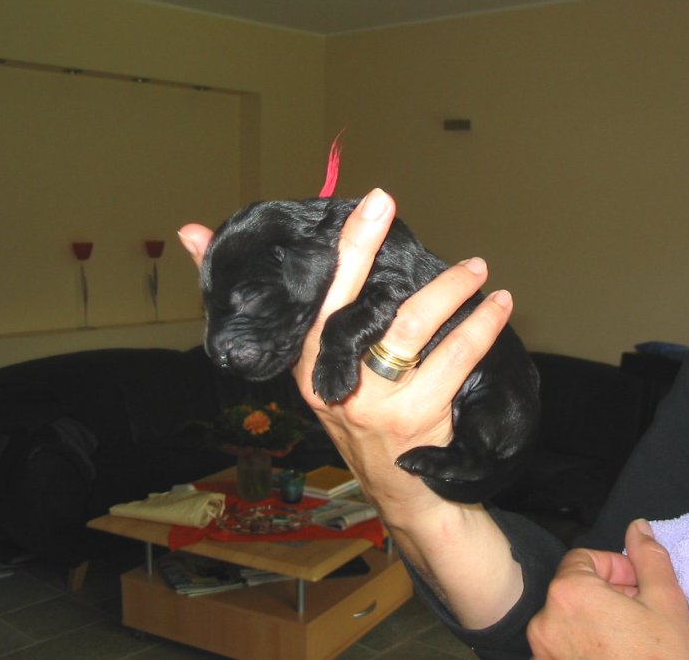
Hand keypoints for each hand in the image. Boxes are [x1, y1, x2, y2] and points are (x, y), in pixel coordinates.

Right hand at [181, 190, 526, 627]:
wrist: (399, 488)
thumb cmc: (358, 414)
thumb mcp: (315, 368)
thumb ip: (274, 306)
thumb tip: (188, 230)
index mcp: (308, 364)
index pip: (325, 295)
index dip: (351, 245)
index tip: (377, 199)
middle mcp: (336, 383)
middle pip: (369, 309)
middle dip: (419, 274)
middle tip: (459, 255)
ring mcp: (376, 403)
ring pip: (418, 331)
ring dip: (456, 296)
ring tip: (480, 273)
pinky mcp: (417, 418)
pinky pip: (456, 359)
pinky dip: (482, 328)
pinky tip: (500, 309)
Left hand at [527, 519, 688, 659]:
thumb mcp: (667, 605)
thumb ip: (650, 560)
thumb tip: (639, 527)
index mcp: (569, 593)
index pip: (582, 558)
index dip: (614, 567)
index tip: (638, 586)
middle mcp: (545, 621)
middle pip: (574, 589)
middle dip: (608, 594)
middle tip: (641, 613)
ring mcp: (542, 653)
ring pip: (568, 620)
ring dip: (597, 621)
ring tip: (631, 640)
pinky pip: (563, 649)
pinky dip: (585, 647)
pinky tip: (617, 657)